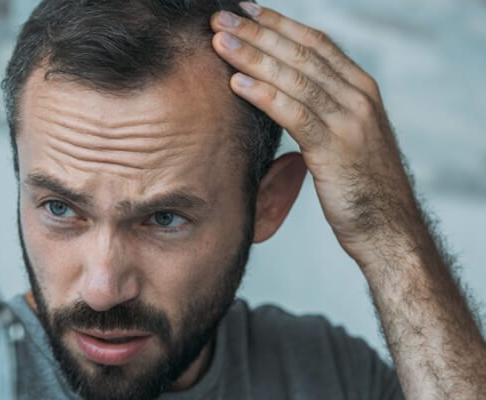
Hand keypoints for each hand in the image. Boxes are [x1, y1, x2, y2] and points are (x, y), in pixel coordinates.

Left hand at [210, 2, 421, 267]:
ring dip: (253, 57)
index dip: (277, 24)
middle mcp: (358, 97)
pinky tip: (236, 84)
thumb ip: (321, 108)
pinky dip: (264, 95)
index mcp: (361, 88)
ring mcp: (350, 121)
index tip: (244, 11)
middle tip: (220, 18)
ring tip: (219, 43)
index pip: (315, 42)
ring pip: (295, 78)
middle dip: (257, 33)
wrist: (389, 229)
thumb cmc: (359, 185)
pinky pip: (295, 114)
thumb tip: (283, 90)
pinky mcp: (336, 149)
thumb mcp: (344, 136)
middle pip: (301, 53)